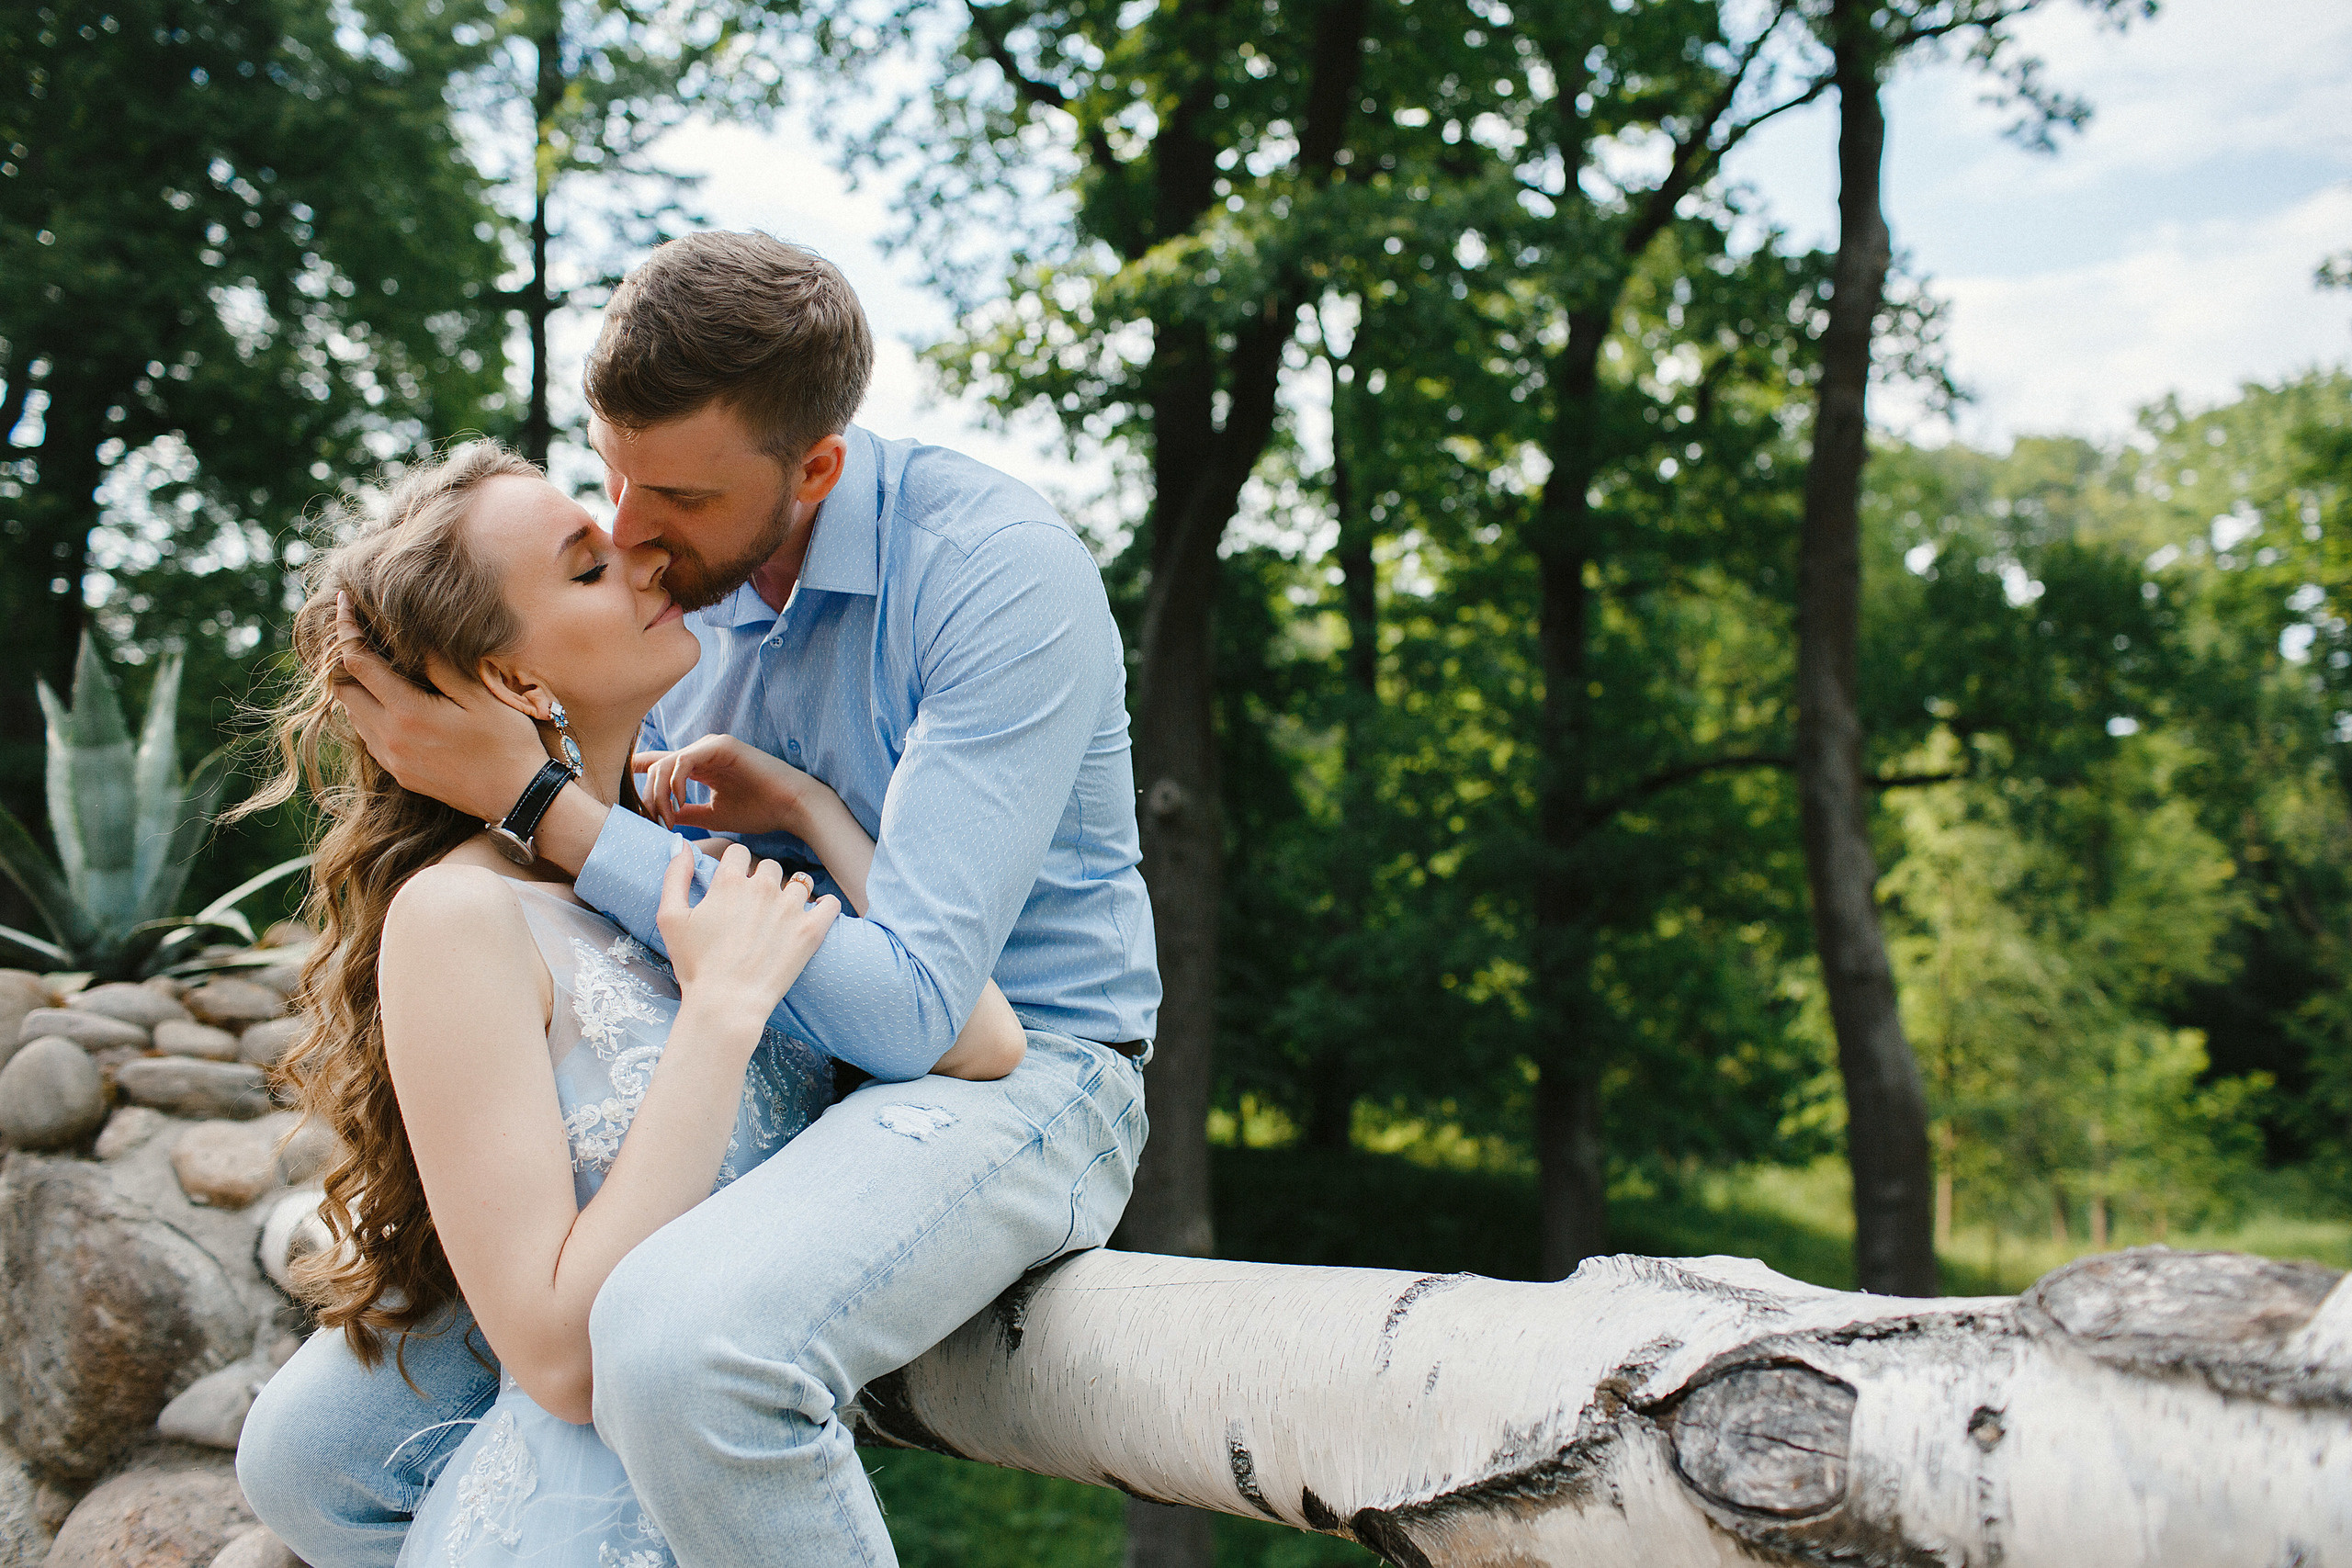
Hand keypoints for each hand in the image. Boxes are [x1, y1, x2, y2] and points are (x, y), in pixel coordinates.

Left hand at [334, 592, 546, 821]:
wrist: (518, 798)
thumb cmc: (508, 742)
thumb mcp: (480, 695)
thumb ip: (440, 664)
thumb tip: (410, 637)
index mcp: (407, 712)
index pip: (357, 662)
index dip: (346, 629)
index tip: (343, 603)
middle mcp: (390, 738)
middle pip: (343, 690)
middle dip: (344, 659)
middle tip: (359, 635)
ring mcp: (392, 760)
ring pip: (352, 715)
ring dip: (356, 688)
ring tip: (375, 665)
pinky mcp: (400, 775)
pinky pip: (368, 737)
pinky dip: (368, 713)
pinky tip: (391, 702)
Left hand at [635, 734, 832, 837]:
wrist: (791, 807)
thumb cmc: (759, 811)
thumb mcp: (712, 816)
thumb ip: (686, 813)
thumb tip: (660, 819)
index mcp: (700, 766)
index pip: (661, 764)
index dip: (638, 775)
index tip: (625, 798)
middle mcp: (702, 752)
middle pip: (656, 767)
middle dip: (649, 797)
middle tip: (657, 823)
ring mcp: (710, 746)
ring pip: (666, 763)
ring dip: (659, 793)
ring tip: (668, 818)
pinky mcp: (720, 745)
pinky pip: (683, 760)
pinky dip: (675, 783)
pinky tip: (679, 803)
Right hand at [655, 842, 838, 1023]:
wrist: (727, 1003)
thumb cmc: (695, 965)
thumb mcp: (670, 918)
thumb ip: (675, 876)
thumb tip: (679, 843)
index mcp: (730, 882)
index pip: (738, 852)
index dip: (734, 866)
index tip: (733, 882)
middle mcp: (763, 887)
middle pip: (769, 866)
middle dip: (761, 880)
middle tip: (754, 907)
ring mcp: (790, 908)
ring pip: (800, 882)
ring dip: (791, 893)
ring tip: (782, 915)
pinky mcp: (811, 930)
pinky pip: (830, 903)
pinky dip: (825, 905)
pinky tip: (816, 914)